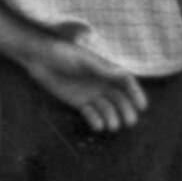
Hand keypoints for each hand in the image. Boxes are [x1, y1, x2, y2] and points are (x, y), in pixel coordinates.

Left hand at [26, 34, 143, 133]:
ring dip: (112, 117)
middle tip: (130, 122)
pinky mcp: (78, 102)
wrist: (39, 59)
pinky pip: (91, 113)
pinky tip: (97, 125)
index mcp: (106, 69)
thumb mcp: (83, 61)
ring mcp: (90, 93)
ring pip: (107, 108)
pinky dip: (95, 120)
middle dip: (126, 110)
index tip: (142, 106)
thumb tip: (124, 76)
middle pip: (119, 98)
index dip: (136, 93)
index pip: (126, 82)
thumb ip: (102, 69)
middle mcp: (101, 82)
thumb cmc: (62, 53)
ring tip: (112, 126)